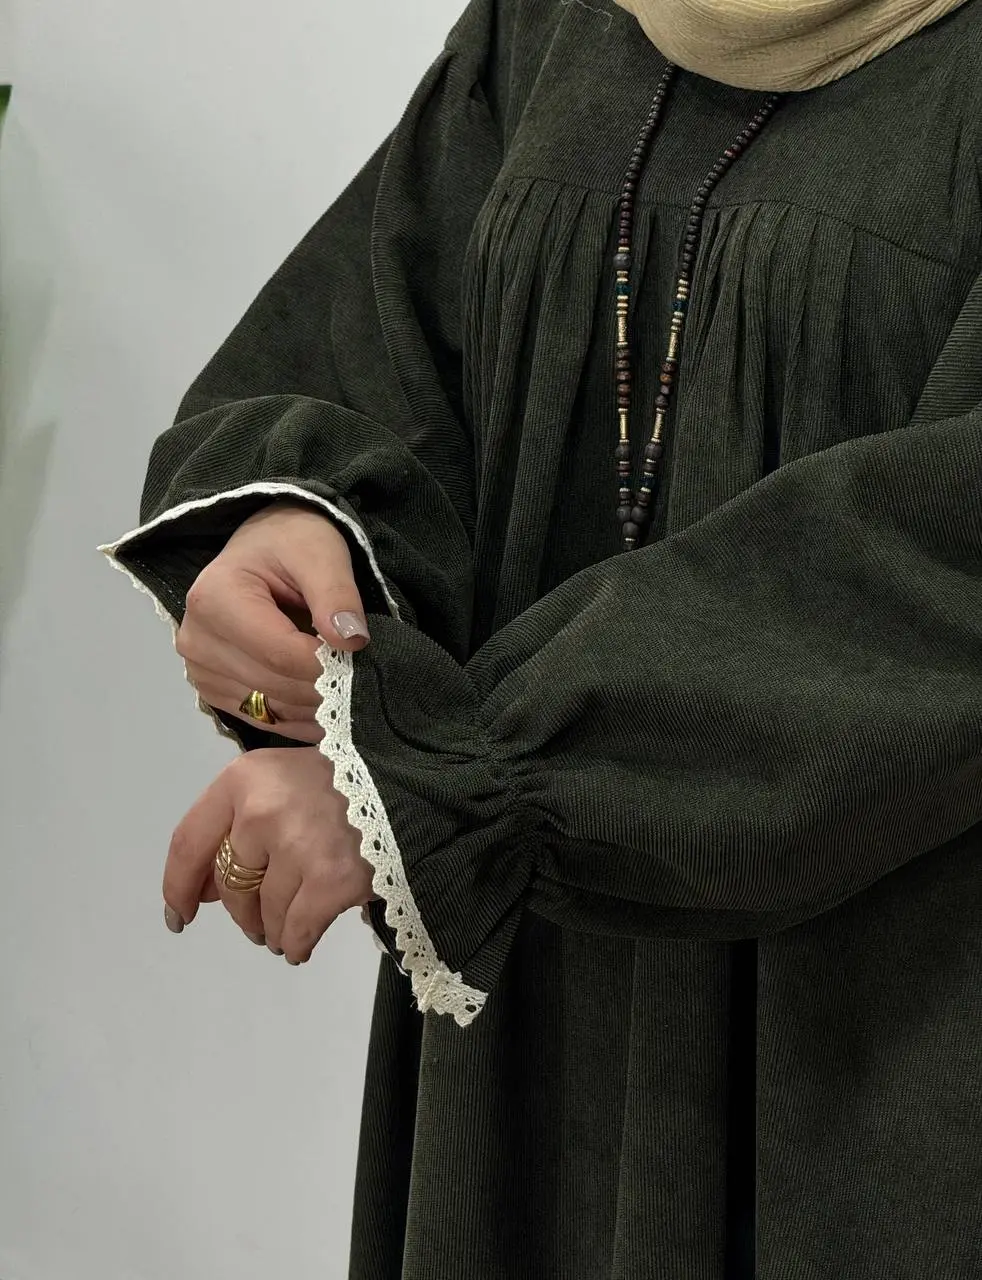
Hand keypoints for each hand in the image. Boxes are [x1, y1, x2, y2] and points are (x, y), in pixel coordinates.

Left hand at [162, 747, 374, 963]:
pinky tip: (301, 947)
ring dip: (272, 931)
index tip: (179, 915)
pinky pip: (298, 930)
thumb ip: (239, 824)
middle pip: (229, 885)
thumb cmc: (342, 780)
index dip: (178, 886)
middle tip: (257, 924)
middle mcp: (261, 811)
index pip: (189, 842)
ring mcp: (297, 847)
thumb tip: (205, 891)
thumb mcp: (281, 781)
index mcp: (244, 779)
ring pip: (264, 912)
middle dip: (241, 913)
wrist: (410, 784)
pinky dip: (296, 945)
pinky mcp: (331, 880)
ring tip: (287, 930)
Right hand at [177, 502, 370, 741]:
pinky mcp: (214, 691)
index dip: (329, 664)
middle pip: (276, 687)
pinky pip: (264, 719)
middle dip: (326, 686)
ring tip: (347, 686)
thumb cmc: (290, 541)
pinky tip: (327, 706)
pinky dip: (300, 719)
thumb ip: (336, 594)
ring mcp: (201, 672)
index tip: (362, 658)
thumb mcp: (320, 552)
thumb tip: (352, 639)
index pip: (281, 654)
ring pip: (272, 711)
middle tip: (363, 675)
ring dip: (316, 707)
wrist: (265, 547)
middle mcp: (197, 641)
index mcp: (214, 600)